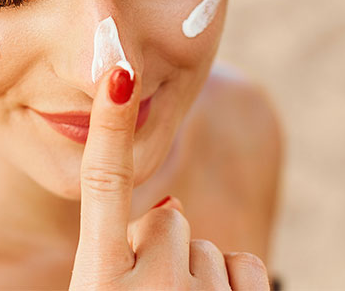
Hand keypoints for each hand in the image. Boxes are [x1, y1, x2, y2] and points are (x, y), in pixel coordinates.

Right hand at [68, 66, 268, 289]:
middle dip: (160, 245)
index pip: (104, 183)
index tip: (120, 75)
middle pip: (168, 218)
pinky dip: (231, 286)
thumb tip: (171, 206)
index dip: (111, 126)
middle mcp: (150, 287)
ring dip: (193, 271)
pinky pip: (246, 266)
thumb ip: (116, 250)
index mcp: (99, 280)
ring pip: (205, 245)